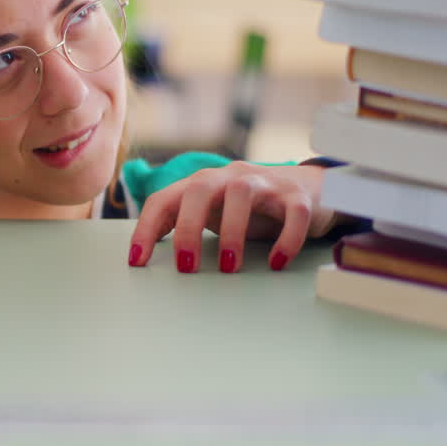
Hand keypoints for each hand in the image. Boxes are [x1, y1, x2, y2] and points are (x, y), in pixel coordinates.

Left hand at [127, 163, 334, 273]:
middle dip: (188, 228)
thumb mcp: (213, 213)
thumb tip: (146, 256)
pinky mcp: (297, 196)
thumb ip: (183, 223)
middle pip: (199, 189)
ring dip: (232, 232)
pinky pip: (293, 213)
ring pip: (242, 194)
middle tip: (186, 267)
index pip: (163, 199)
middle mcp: (230, 176)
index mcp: (202, 183)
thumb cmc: (250, 208)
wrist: (309, 189)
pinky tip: (276, 263)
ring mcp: (265, 182)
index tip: (137, 262)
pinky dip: (285, 238)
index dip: (146, 228)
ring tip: (229, 268)